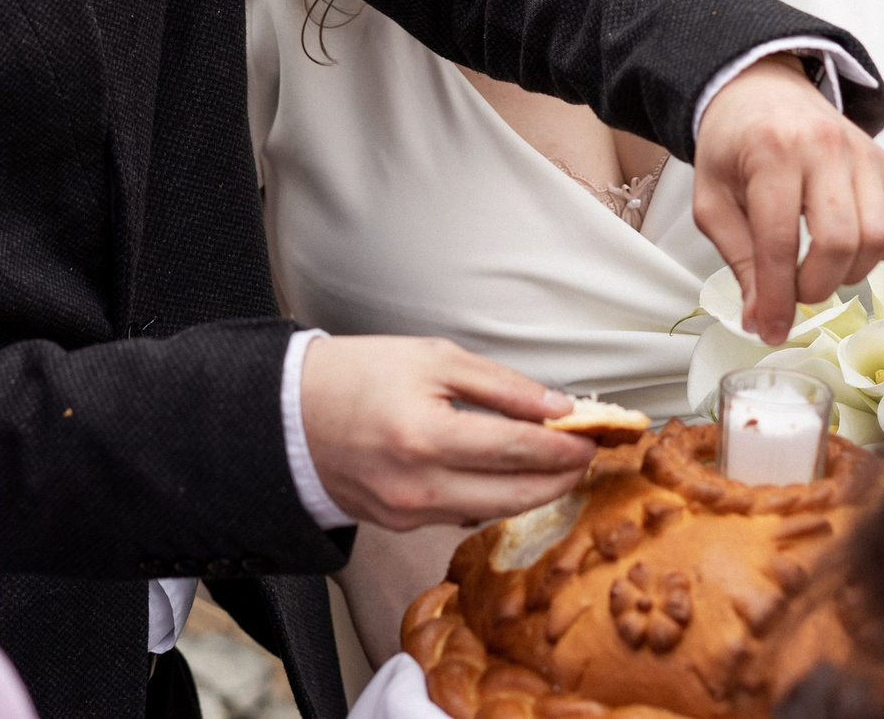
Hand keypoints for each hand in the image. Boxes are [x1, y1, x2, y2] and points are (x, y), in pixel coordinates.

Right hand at [299, 336, 594, 530]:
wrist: (288, 415)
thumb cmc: (359, 374)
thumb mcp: (433, 359)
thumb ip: (501, 386)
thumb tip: (559, 407)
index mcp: (426, 437)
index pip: (518, 449)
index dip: (565, 445)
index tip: (595, 435)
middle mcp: (419, 486)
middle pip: (515, 494)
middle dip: (560, 477)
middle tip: (589, 456)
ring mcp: (409, 514)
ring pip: (493, 511)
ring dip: (532, 490)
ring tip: (559, 463)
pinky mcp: (401, 525)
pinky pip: (463, 514)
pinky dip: (493, 495)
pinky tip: (510, 474)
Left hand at [692, 54, 883, 344]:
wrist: (762, 90)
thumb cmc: (733, 146)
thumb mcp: (711, 200)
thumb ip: (737, 259)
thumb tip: (761, 319)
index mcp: (771, 152)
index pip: (780, 241)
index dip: (777, 297)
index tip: (770, 329)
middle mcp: (824, 148)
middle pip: (841, 241)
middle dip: (816, 287)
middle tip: (794, 293)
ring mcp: (864, 153)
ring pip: (880, 236)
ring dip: (851, 272)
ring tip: (821, 268)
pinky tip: (855, 248)